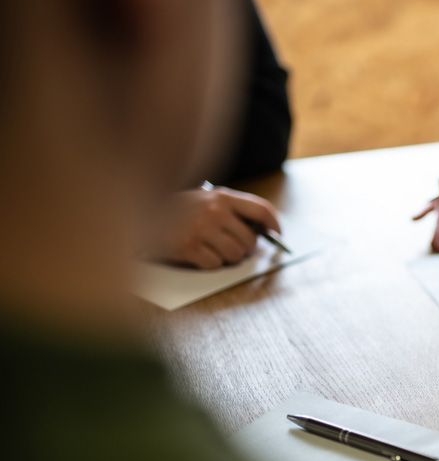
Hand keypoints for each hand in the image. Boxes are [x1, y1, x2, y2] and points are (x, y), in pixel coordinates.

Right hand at [149, 187, 279, 268]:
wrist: (138, 216)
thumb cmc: (176, 210)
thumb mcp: (203, 200)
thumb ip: (229, 210)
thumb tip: (260, 232)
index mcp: (221, 196)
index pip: (260, 209)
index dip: (274, 224)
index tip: (277, 235)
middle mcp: (214, 211)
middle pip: (249, 241)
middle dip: (245, 250)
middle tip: (232, 250)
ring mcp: (201, 229)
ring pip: (235, 255)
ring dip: (227, 258)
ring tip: (211, 250)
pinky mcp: (188, 247)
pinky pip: (215, 264)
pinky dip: (209, 264)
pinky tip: (196, 254)